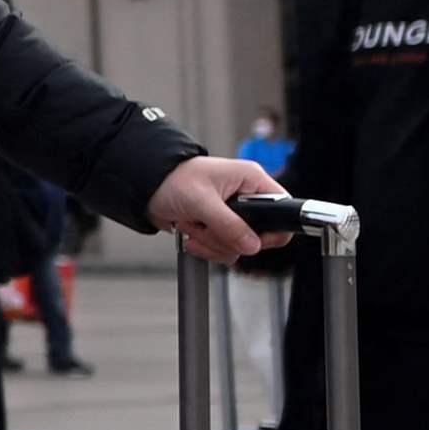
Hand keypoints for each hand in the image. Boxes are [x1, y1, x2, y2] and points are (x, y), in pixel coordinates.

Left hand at [148, 157, 281, 263]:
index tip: (252, 239)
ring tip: (192, 225)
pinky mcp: (219, 229)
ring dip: (212, 242)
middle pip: (259, 236)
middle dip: (228, 237)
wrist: (145, 187)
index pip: (282, 209)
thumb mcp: (201, 200)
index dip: (272, 229)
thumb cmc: (172, 179)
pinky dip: (205, 247)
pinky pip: (223, 250)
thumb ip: (229, 224)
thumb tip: (253, 245)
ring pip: (239, 247)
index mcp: (251, 180)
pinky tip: (189, 234)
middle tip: (206, 225)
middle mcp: (247, 199)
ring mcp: (233, 216)